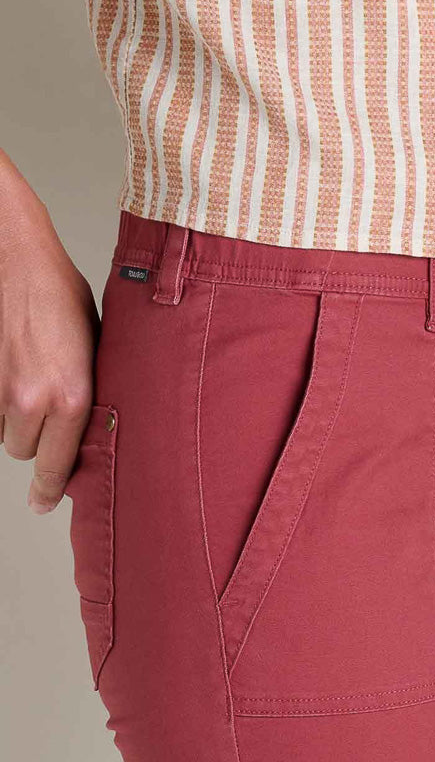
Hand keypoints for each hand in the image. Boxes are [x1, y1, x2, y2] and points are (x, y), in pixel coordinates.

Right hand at [0, 188, 96, 513]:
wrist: (13, 257)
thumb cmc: (59, 295)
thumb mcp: (96, 349)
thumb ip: (91, 395)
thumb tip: (93, 430)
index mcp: (73, 397)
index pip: (59, 465)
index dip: (50, 489)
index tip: (43, 504)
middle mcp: (34, 400)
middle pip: (27, 452)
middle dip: (36, 436)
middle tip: (46, 402)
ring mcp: (0, 391)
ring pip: (5, 431)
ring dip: (16, 417)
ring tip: (30, 377)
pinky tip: (13, 368)